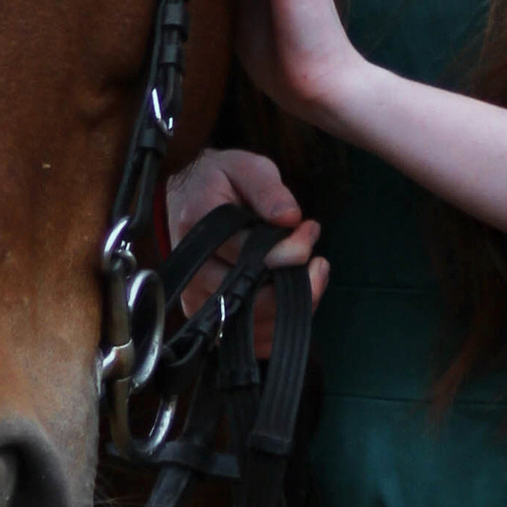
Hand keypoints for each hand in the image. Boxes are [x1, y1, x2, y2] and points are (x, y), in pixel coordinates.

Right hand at [156, 145, 327, 336]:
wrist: (189, 199)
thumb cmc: (220, 182)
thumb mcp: (245, 167)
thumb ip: (268, 188)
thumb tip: (289, 218)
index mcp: (198, 227)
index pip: (250, 255)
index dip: (290, 250)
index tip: (308, 230)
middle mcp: (193, 272)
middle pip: (254, 298)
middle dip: (298, 283)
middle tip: (317, 260)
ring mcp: (199, 302)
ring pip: (257, 323)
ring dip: (296, 305)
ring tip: (311, 274)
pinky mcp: (211, 321)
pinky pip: (254, 339)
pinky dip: (283, 324)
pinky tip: (294, 296)